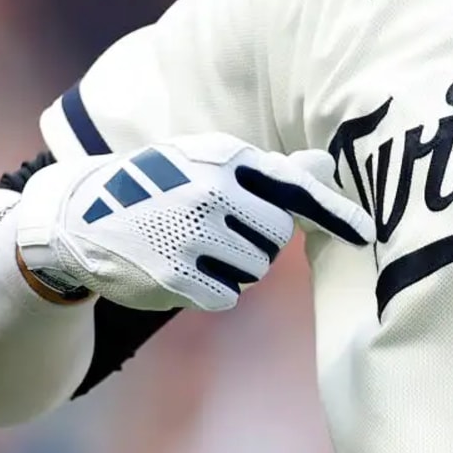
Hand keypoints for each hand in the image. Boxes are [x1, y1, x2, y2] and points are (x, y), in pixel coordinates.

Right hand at [15, 133, 371, 310]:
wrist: (84, 217)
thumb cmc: (163, 184)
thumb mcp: (207, 163)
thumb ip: (268, 171)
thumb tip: (325, 165)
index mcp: (223, 157)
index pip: (292, 185)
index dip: (334, 211)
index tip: (367, 233)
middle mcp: (210, 193)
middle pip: (276, 235)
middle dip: (258, 238)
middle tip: (220, 229)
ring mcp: (192, 236)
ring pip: (254, 267)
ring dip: (235, 264)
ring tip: (194, 244)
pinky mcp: (176, 278)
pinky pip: (227, 295)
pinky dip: (211, 288)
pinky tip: (182, 268)